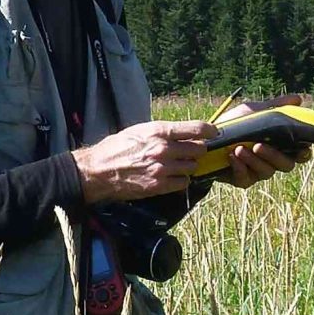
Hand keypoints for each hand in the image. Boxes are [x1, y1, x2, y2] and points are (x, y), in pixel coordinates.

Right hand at [72, 119, 217, 203]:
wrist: (99, 170)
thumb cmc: (117, 147)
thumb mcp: (139, 130)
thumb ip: (162, 132)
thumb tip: (183, 132)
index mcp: (159, 131)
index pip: (195, 128)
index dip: (210, 130)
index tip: (214, 132)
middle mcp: (163, 149)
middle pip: (198, 149)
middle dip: (197, 149)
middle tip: (191, 151)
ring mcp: (162, 169)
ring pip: (192, 166)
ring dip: (189, 165)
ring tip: (178, 164)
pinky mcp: (159, 186)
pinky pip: (183, 183)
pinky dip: (181, 180)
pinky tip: (172, 176)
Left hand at [220, 93, 311, 188]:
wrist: (207, 137)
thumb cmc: (234, 123)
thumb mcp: (253, 110)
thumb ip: (275, 106)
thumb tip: (298, 99)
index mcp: (280, 144)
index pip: (300, 153)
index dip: (304, 153)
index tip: (301, 148)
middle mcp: (272, 160)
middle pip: (286, 165)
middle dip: (274, 156)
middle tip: (258, 145)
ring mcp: (258, 172)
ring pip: (266, 172)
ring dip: (253, 160)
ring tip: (238, 149)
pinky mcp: (243, 180)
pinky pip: (247, 179)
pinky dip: (240, 167)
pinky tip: (231, 157)